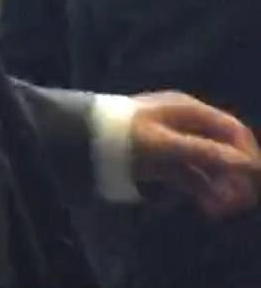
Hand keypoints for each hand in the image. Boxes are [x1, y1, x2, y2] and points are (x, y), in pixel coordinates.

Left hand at [131, 91, 260, 217]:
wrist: (77, 137)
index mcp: (188, 110)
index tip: (255, 180)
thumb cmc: (122, 135)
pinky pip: (189, 174)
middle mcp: (184, 123)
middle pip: (223, 148)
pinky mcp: (160, 160)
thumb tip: (246, 164)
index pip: (232, 129)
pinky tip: (207, 207)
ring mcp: (172, 141)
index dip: (248, 154)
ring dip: (219, 186)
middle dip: (235, 175)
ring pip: (207, 165)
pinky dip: (200, 189)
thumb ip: (204, 152)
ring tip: (220, 211)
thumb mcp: (163, 144)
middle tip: (239, 202)